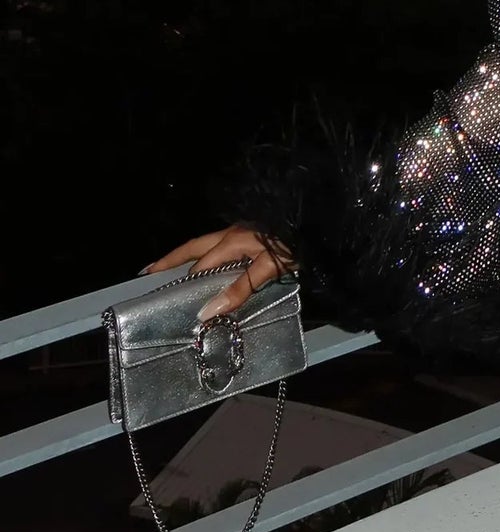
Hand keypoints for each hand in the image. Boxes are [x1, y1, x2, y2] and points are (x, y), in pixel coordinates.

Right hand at [143, 227, 295, 322]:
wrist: (320, 220)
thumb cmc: (297, 243)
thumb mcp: (270, 267)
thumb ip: (240, 288)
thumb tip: (206, 311)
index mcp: (232, 241)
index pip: (199, 268)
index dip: (184, 286)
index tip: (162, 301)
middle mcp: (232, 233)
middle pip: (194, 247)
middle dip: (171, 260)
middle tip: (147, 272)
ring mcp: (244, 232)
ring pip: (209, 246)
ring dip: (191, 258)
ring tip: (175, 273)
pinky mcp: (255, 235)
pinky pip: (224, 248)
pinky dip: (211, 259)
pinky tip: (213, 270)